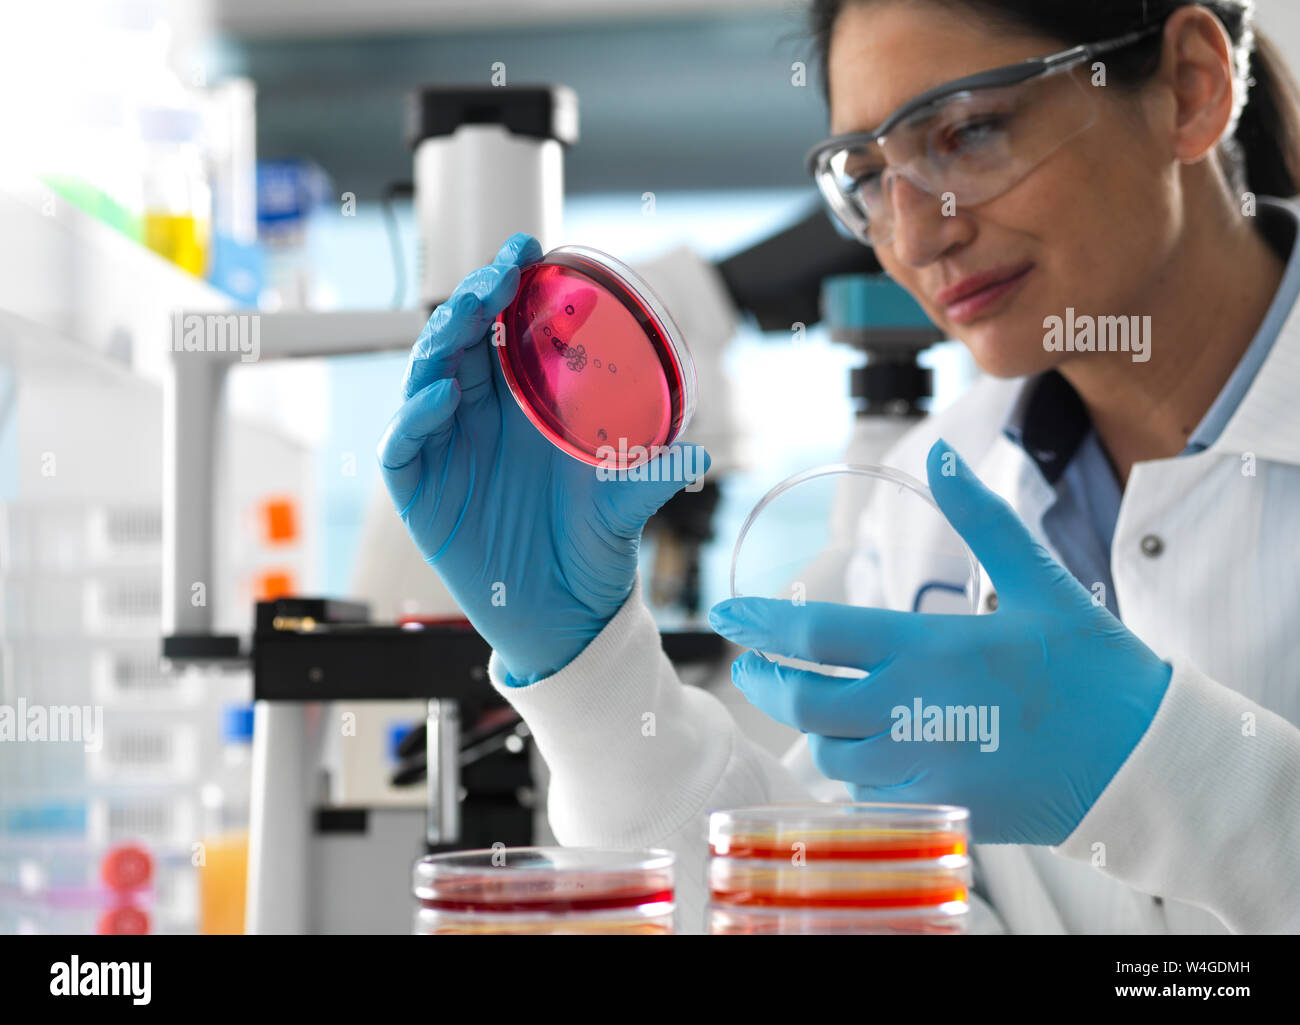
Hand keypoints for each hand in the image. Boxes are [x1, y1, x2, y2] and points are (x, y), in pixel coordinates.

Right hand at [378, 233, 709, 683]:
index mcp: (522, 405)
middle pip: (459, 342)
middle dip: (473, 299)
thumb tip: (700, 452)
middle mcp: (479, 418)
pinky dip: (415, 420)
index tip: (530, 251)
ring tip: (468, 315)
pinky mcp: (421, 492)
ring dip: (441, 343)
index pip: (502, 330)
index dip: (507, 287)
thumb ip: (653, 473)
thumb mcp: (626, 502)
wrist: (567, 615)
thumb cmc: (591, 546)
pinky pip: (404, 447)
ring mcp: (446, 451)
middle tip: (498, 273)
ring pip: (425, 379)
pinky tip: (443, 399)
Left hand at [708, 438, 1170, 844]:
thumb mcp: (1040, 580)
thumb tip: (939, 455)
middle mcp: (916, 709)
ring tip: (813, 707)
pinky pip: (868, 795)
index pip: (816, 633)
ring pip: (829, 754)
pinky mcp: (941, 809)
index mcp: (932, 646)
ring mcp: (925, 766)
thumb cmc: (1095, 667)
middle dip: (764, 681)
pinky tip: (863, 750)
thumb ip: (980, 519)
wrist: (1146, 762)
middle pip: (803, 700)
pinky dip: (853, 772)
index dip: (760, 622)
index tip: (725, 614)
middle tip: (750, 667)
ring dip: (811, 729)